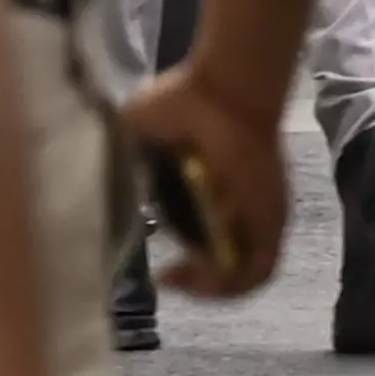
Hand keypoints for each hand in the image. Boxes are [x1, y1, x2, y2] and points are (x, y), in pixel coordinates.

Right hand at [117, 63, 289, 297]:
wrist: (222, 89)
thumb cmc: (182, 101)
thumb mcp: (135, 131)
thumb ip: (122, 162)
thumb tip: (102, 188)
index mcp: (209, 189)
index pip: (199, 238)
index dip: (180, 260)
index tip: (154, 265)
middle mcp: (234, 206)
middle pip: (218, 259)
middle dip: (191, 276)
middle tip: (166, 276)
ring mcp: (255, 216)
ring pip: (239, 272)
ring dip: (207, 286)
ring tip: (177, 280)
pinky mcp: (272, 221)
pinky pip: (259, 270)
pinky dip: (229, 285)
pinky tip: (194, 280)